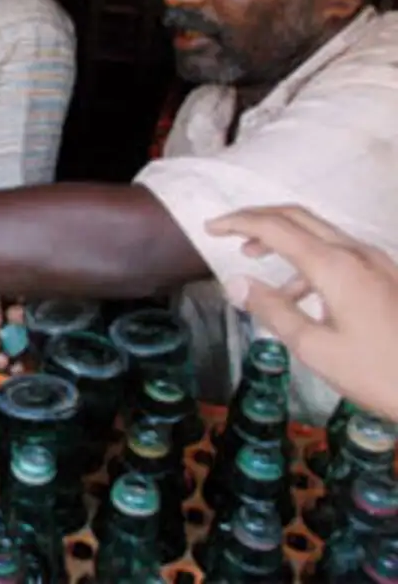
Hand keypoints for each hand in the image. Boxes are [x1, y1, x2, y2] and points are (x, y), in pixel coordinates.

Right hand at [207, 204, 397, 422]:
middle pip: (298, 217)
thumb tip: (236, 283)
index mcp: (335, 266)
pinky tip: (300, 291)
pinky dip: (309, 257)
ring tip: (254, 258)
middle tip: (228, 230)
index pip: (275, 228)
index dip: (238, 223)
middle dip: (259, 217)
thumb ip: (273, 310)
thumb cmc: (380, 373)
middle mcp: (357, 253)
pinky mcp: (388, 276)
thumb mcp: (316, 348)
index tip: (211, 228)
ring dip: (283, 237)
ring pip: (320, 232)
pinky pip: (340, 252)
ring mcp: (377, 262)